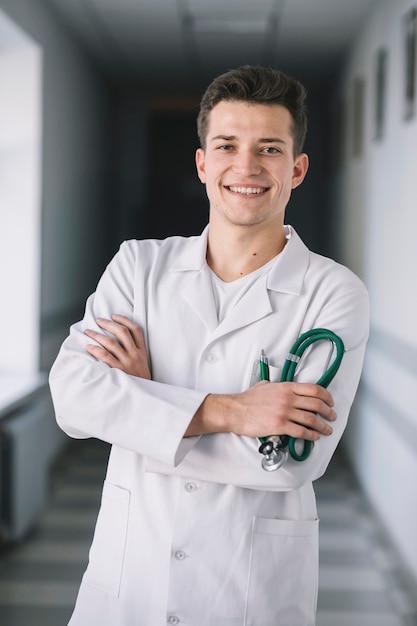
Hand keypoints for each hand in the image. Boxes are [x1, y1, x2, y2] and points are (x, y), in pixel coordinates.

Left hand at [85, 315, 150, 378]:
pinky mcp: (118, 371)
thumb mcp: (143, 365)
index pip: (136, 330)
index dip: (125, 320)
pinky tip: (89, 346)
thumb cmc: (140, 381)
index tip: (114, 316)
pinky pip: (105, 356)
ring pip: (111, 342)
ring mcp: (127, 363)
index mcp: (142, 352)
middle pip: (122, 332)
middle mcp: (135, 355)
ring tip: (88, 332)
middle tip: (98, 320)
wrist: (143, 397)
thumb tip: (120, 340)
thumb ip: (136, 352)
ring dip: (97, 335)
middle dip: (109, 323)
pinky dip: (95, 349)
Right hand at [187, 381, 335, 439]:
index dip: (326, 397)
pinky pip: (302, 432)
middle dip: (328, 412)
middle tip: (332, 417)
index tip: (330, 402)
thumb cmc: (247, 400)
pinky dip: (311, 435)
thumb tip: (279, 387)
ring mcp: (284, 412)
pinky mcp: (280, 426)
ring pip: (312, 420)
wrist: (235, 411)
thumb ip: (276, 386)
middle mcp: (288, 398)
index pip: (314, 389)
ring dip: (323, 426)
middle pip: (317, 404)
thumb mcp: (264, 386)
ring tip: (327, 430)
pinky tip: (314, 437)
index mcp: (286, 387)